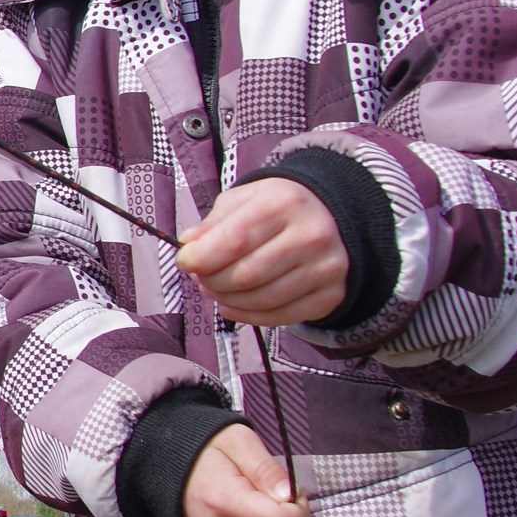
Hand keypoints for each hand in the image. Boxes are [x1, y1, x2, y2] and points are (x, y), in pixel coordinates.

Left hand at [176, 178, 347, 325]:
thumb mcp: (244, 200)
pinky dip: (247, 316)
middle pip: (246, 275)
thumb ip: (214, 222)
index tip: (185, 261)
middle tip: (200, 277)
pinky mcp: (330, 295)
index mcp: (284, 203)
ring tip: (215, 289)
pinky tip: (232, 306)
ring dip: (227, 300)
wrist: (331, 219)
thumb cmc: (278, 209)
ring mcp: (325, 268)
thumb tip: (189, 245)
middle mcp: (311, 235)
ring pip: (261, 299)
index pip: (234, 239)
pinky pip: (279, 317)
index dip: (201, 257)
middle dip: (212, 281)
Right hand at [181, 424, 308, 516]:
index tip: (290, 489)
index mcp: (224, 500)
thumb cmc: (204, 446)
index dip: (298, 508)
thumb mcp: (239, 440)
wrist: (160, 460)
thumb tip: (289, 494)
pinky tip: (226, 507)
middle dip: (275, 507)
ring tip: (236, 492)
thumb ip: (265, 467)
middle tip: (255, 482)